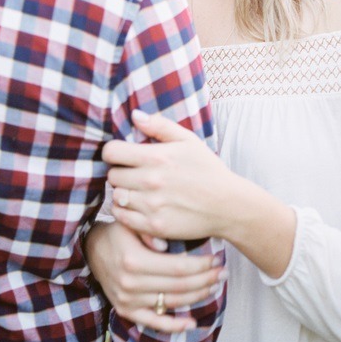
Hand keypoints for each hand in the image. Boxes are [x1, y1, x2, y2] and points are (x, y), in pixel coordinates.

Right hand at [84, 221, 225, 332]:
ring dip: (197, 296)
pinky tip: (192, 321)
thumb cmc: (117, 233)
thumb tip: (167, 246)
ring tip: (213, 286)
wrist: (91, 250)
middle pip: (179, 286)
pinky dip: (174, 325)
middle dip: (205, 279)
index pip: (178, 268)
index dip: (201, 265)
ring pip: (171, 302)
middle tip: (222, 272)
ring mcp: (129, 300)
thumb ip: (148, 232)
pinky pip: (154, 322)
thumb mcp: (130, 224)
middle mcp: (131, 283)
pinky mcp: (126, 310)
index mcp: (134, 260)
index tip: (216, 258)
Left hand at [105, 110, 296, 278]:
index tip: (123, 156)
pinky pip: (122, 217)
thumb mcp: (188, 140)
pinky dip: (125, 211)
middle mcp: (150, 181)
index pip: (111, 152)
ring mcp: (151, 205)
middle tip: (133, 174)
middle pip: (112, 175)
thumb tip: (135, 115)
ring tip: (136, 191)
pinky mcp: (154, 226)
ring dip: (123, 192)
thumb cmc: (208, 169)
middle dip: (120, 172)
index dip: (114, 152)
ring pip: (116, 196)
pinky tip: (136, 206)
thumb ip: (159, 125)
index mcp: (156, 157)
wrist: (229, 205)